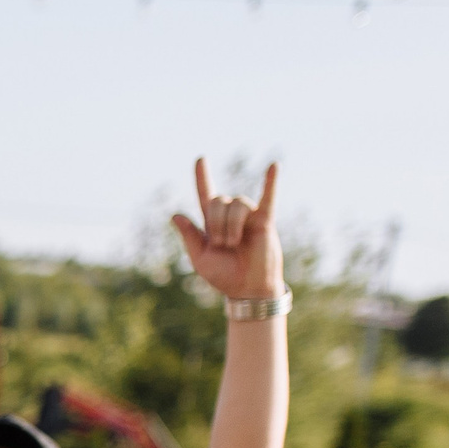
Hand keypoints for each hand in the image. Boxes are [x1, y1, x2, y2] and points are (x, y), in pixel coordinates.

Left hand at [170, 159, 284, 301]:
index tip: (200, 159)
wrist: (246, 288)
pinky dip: (271, 182)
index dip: (202, 177)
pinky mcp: (264, 221)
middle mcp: (231, 216)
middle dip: (215, 221)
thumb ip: (189, 236)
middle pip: (218, 200)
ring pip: (237, 204)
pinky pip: (269, 197)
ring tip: (234, 243)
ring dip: (231, 224)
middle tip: (221, 244)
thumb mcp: (200, 258)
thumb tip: (175, 215)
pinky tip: (273, 165)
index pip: (206, 194)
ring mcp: (249, 217)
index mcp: (212, 223)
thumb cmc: (223, 276)